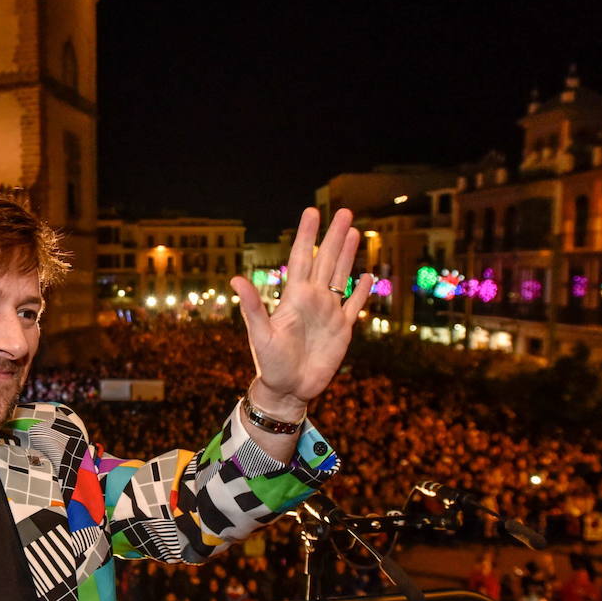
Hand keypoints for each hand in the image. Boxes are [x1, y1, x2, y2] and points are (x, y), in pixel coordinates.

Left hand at [229, 207, 370, 414]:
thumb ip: (252, 307)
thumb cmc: (269, 363)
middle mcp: (312, 299)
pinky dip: (361, 290)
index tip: (311, 212)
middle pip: (326, 260)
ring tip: (354, 231)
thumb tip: (235, 280)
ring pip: (340, 276)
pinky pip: (353, 305)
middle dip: (334, 236)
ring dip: (347, 254)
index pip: (301, 258)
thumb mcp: (260, 335)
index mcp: (294, 297)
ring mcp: (328, 313)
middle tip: (343, 211)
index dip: (306, 235)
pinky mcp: (342, 329)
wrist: (288, 389)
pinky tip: (367, 275)